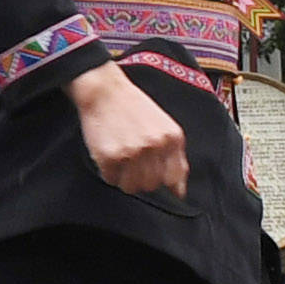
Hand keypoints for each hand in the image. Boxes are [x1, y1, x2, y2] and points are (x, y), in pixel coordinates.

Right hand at [71, 62, 187, 198]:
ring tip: (121, 160)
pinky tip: (109, 155)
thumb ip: (176, 158)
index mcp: (172, 138)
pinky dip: (109, 172)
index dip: (162, 179)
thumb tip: (179, 192)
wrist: (105, 91)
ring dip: (124, 178)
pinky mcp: (109, 156)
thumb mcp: (165, 128)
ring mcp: (132, 152)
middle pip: (151, 185)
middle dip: (141, 178)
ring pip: (131, 187)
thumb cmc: (135, 108)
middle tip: (133, 161)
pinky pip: (111, 179)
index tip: (153, 174)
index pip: (173, 179)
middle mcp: (154, 146)